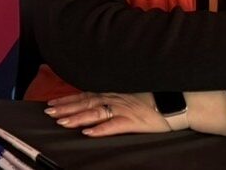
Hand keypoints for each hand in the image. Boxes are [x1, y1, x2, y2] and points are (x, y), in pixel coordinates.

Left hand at [44, 92, 169, 136]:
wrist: (176, 101)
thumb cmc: (153, 97)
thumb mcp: (128, 92)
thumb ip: (111, 95)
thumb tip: (94, 100)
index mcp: (112, 92)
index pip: (84, 96)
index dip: (67, 100)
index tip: (51, 104)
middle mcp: (114, 98)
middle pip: (85, 104)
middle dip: (66, 108)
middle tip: (49, 114)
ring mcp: (123, 109)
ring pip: (95, 113)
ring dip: (78, 118)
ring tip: (63, 123)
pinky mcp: (133, 121)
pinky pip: (114, 126)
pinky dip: (101, 129)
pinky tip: (89, 133)